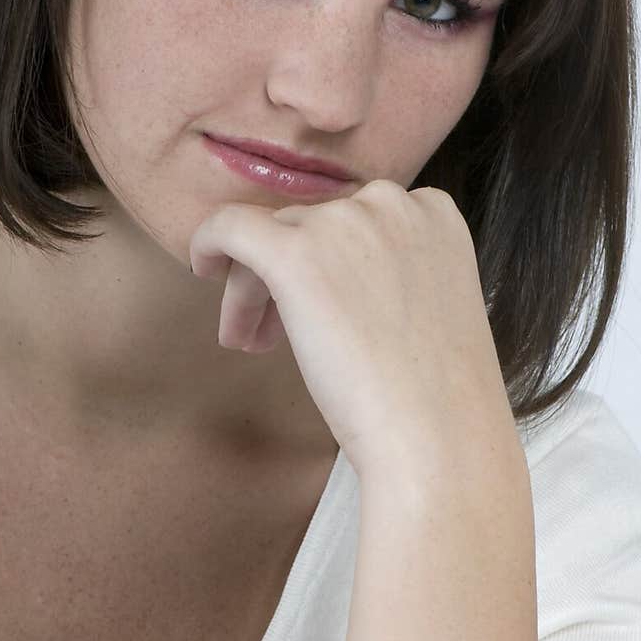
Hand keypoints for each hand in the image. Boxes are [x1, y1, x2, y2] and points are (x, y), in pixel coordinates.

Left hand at [188, 180, 520, 480]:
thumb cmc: (434, 394)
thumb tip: (327, 270)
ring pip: (272, 235)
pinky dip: (209, 242)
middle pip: (310, 226)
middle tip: (270, 336)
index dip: (329, 262)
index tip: (321, 309)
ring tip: (251, 341)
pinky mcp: (296, 252)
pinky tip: (203, 268)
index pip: (356, 219)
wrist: (438, 437)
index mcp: (432, 211)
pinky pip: (230, 225)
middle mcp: (390, 202)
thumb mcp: (427, 304)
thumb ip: (387, 269)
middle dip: (286, 276)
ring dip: (256, 286)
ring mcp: (344, 222)